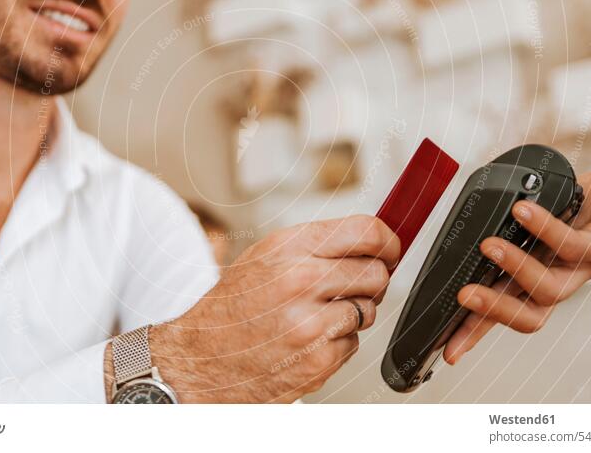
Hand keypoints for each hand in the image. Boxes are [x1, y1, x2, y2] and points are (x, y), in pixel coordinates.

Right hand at [150, 215, 399, 402]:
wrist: (200, 359)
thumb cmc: (233, 308)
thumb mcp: (266, 258)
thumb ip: (317, 247)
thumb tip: (372, 242)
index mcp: (288, 246)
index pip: (366, 231)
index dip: (388, 242)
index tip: (390, 251)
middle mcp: (300, 279)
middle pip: (376, 273)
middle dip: (371, 283)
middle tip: (350, 289)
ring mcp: (310, 322)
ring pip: (369, 310)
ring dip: (352, 316)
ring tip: (316, 317)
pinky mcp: (317, 358)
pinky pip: (353, 343)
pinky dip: (337, 344)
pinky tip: (306, 341)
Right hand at [445, 157, 590, 363]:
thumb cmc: (583, 208)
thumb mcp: (532, 224)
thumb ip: (505, 233)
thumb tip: (467, 233)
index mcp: (537, 278)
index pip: (503, 313)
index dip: (475, 334)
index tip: (450, 349)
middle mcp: (558, 279)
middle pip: (528, 316)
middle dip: (492, 311)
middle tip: (464, 296)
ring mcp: (582, 268)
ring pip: (549, 289)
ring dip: (515, 268)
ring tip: (489, 245)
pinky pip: (571, 245)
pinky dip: (543, 228)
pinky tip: (522, 211)